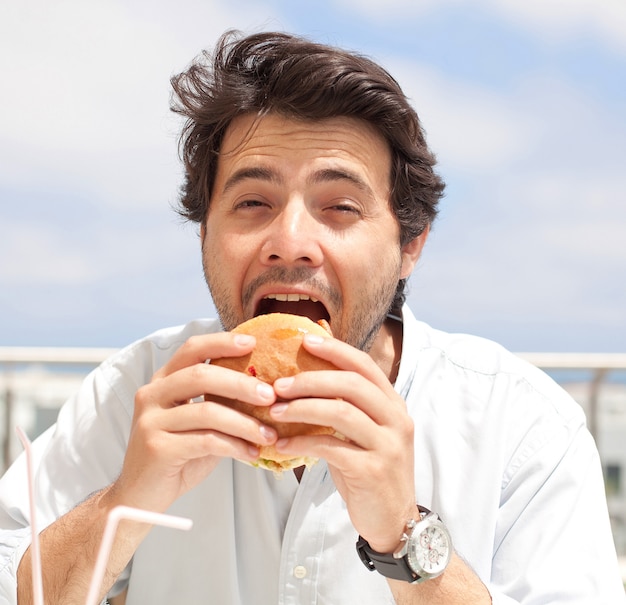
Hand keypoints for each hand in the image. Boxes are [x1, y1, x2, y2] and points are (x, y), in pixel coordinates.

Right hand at [111, 332, 277, 512]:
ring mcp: (151, 420)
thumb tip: (264, 390)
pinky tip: (251, 454)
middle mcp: (152, 395)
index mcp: (163, 381)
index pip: (192, 350)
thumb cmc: (177, 457)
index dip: (221, 343)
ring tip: (268, 434)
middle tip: (270, 396)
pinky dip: (234, 446)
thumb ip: (219, 404)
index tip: (252, 344)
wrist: (139, 497)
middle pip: (201, 376)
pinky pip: (206, 441)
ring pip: (207, 412)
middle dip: (241, 384)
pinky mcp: (156, 447)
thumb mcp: (199, 424)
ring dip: (245, 423)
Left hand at [270, 334, 415, 551]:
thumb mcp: (363, 433)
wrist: (393, 520)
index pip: (364, 365)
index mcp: (393, 404)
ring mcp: (387, 444)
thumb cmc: (369, 470)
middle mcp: (396, 419)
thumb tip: (304, 380)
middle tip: (279, 384)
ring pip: (340, 412)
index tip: (305, 340)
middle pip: (351, 384)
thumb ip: (345, 406)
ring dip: (302, 408)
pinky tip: (281, 444)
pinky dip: (302, 443)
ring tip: (275, 410)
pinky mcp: (372, 470)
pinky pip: (331, 447)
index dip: (335, 350)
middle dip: (310, 379)